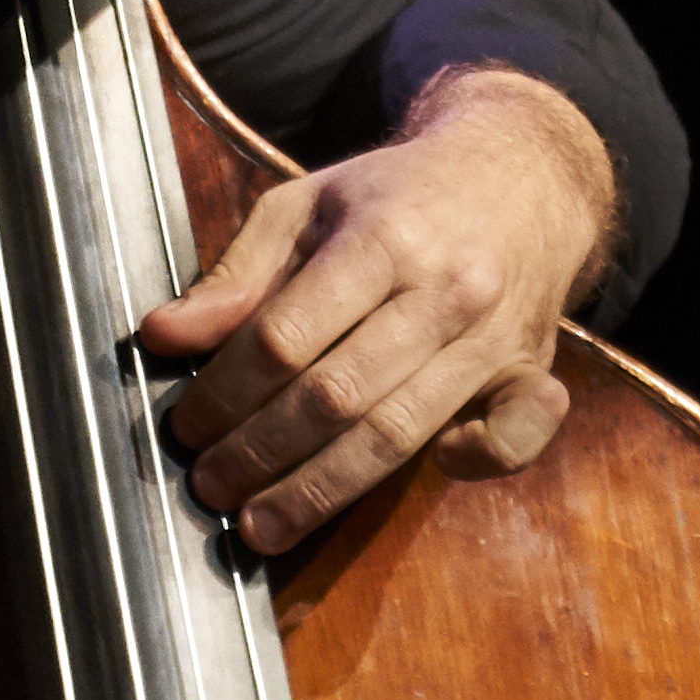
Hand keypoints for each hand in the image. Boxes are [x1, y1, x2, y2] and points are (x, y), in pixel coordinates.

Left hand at [141, 64, 617, 553]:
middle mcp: (445, 291)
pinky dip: (476, 463)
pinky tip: (430, 471)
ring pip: (400, 432)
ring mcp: (496, 337)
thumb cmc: (397, 195)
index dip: (225, 391)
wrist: (520, 174)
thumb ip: (237, 273)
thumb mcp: (307, 204)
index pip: (287, 335)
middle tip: (210, 487)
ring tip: (263, 525)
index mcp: (381, 238)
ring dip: (323, 490)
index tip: (185, 426)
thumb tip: (163, 335)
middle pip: (337, 396)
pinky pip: (515, 439)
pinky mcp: (535, 371)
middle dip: (261, 452)